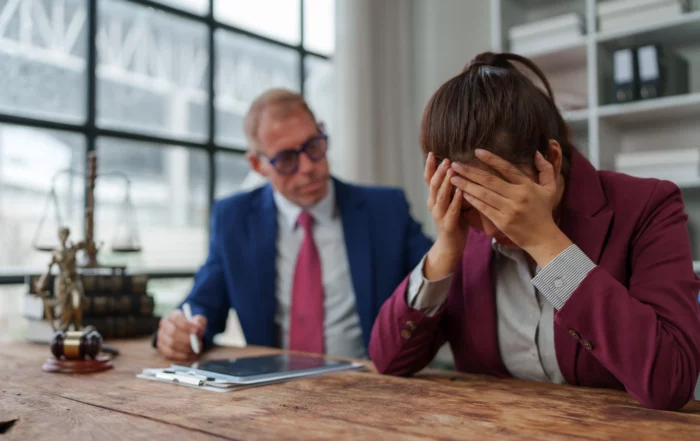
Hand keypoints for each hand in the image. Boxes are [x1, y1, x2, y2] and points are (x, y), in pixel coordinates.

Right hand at [157, 309, 206, 360]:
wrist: (188, 334)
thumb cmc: (193, 326)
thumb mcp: (199, 321)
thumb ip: (199, 322)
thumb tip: (198, 327)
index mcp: (173, 315)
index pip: (177, 318)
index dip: (186, 325)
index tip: (196, 331)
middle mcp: (164, 324)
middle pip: (173, 332)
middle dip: (187, 340)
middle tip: (198, 344)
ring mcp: (161, 336)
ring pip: (171, 344)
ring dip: (185, 349)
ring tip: (196, 350)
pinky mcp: (162, 347)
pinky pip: (170, 353)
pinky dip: (181, 356)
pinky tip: (190, 355)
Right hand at [423, 152, 469, 279]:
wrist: (450, 246)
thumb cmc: (454, 221)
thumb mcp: (450, 202)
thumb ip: (450, 188)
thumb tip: (456, 169)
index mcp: (433, 198)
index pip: (428, 180)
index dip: (429, 167)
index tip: (431, 153)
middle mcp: (433, 205)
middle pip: (433, 185)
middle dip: (439, 172)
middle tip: (446, 160)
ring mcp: (439, 215)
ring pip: (440, 196)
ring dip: (445, 183)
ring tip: (451, 171)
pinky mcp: (448, 225)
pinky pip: (452, 210)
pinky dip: (456, 200)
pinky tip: (461, 191)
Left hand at [450, 149, 571, 267]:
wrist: (543, 238)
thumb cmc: (544, 212)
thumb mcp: (551, 189)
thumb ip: (546, 169)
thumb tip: (537, 153)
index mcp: (527, 185)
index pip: (506, 168)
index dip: (491, 159)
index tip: (476, 151)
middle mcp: (517, 196)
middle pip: (490, 180)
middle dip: (470, 171)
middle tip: (455, 164)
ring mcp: (509, 209)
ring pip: (484, 194)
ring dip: (466, 185)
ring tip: (452, 178)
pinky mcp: (502, 222)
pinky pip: (484, 208)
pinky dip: (472, 200)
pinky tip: (462, 193)